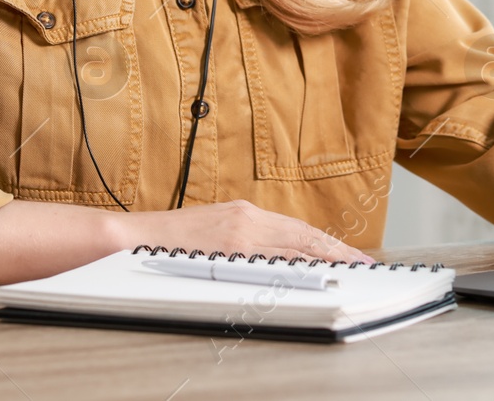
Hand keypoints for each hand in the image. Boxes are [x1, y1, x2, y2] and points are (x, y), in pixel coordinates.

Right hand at [117, 200, 374, 263]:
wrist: (132, 240)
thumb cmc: (169, 242)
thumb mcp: (214, 231)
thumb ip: (246, 239)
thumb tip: (277, 256)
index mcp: (244, 214)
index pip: (297, 229)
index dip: (327, 242)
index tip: (350, 254)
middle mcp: (246, 221)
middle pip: (303, 237)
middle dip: (336, 252)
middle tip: (362, 264)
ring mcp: (238, 238)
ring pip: (292, 251)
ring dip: (323, 262)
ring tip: (348, 272)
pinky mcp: (227, 253)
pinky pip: (270, 265)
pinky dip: (295, 272)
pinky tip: (313, 280)